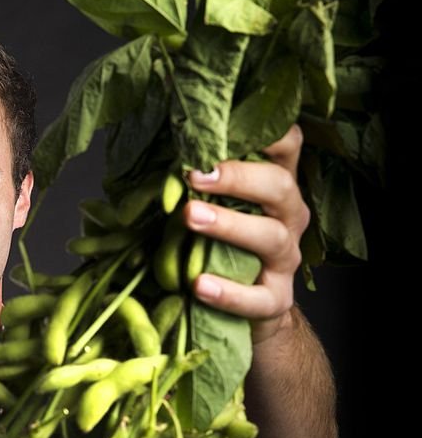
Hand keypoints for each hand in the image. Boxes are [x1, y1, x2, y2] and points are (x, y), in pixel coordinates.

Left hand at [183, 123, 309, 344]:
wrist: (246, 313)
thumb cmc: (218, 247)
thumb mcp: (211, 208)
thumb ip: (195, 184)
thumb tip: (148, 158)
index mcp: (275, 186)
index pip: (287, 146)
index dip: (267, 132)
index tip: (227, 125)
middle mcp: (289, 217)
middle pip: (279, 186)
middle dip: (238, 177)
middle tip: (195, 176)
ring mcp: (285, 259)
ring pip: (270, 236)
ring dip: (229, 225)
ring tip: (190, 217)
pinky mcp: (276, 300)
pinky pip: (258, 297)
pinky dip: (229, 292)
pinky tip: (199, 284)